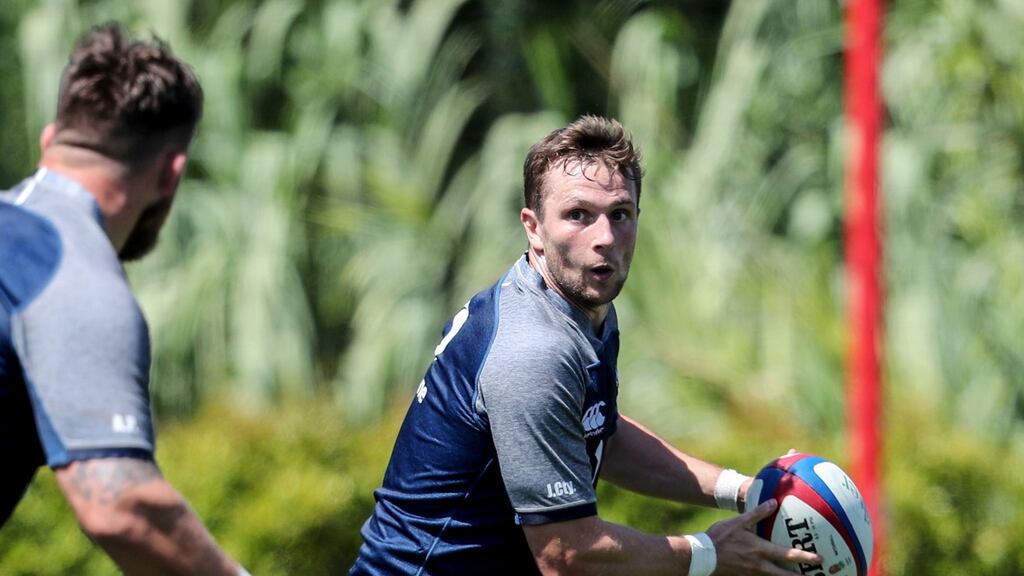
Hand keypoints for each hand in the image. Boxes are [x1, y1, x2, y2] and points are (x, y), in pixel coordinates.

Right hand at [705, 499, 820, 575]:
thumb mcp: (739, 522)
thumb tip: (773, 502)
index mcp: (760, 550)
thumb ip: (757, 513)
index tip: (820, 559)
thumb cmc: (720, 537)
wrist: (703, 555)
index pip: (788, 555)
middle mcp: (760, 565)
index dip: (806, 557)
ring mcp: (753, 574)